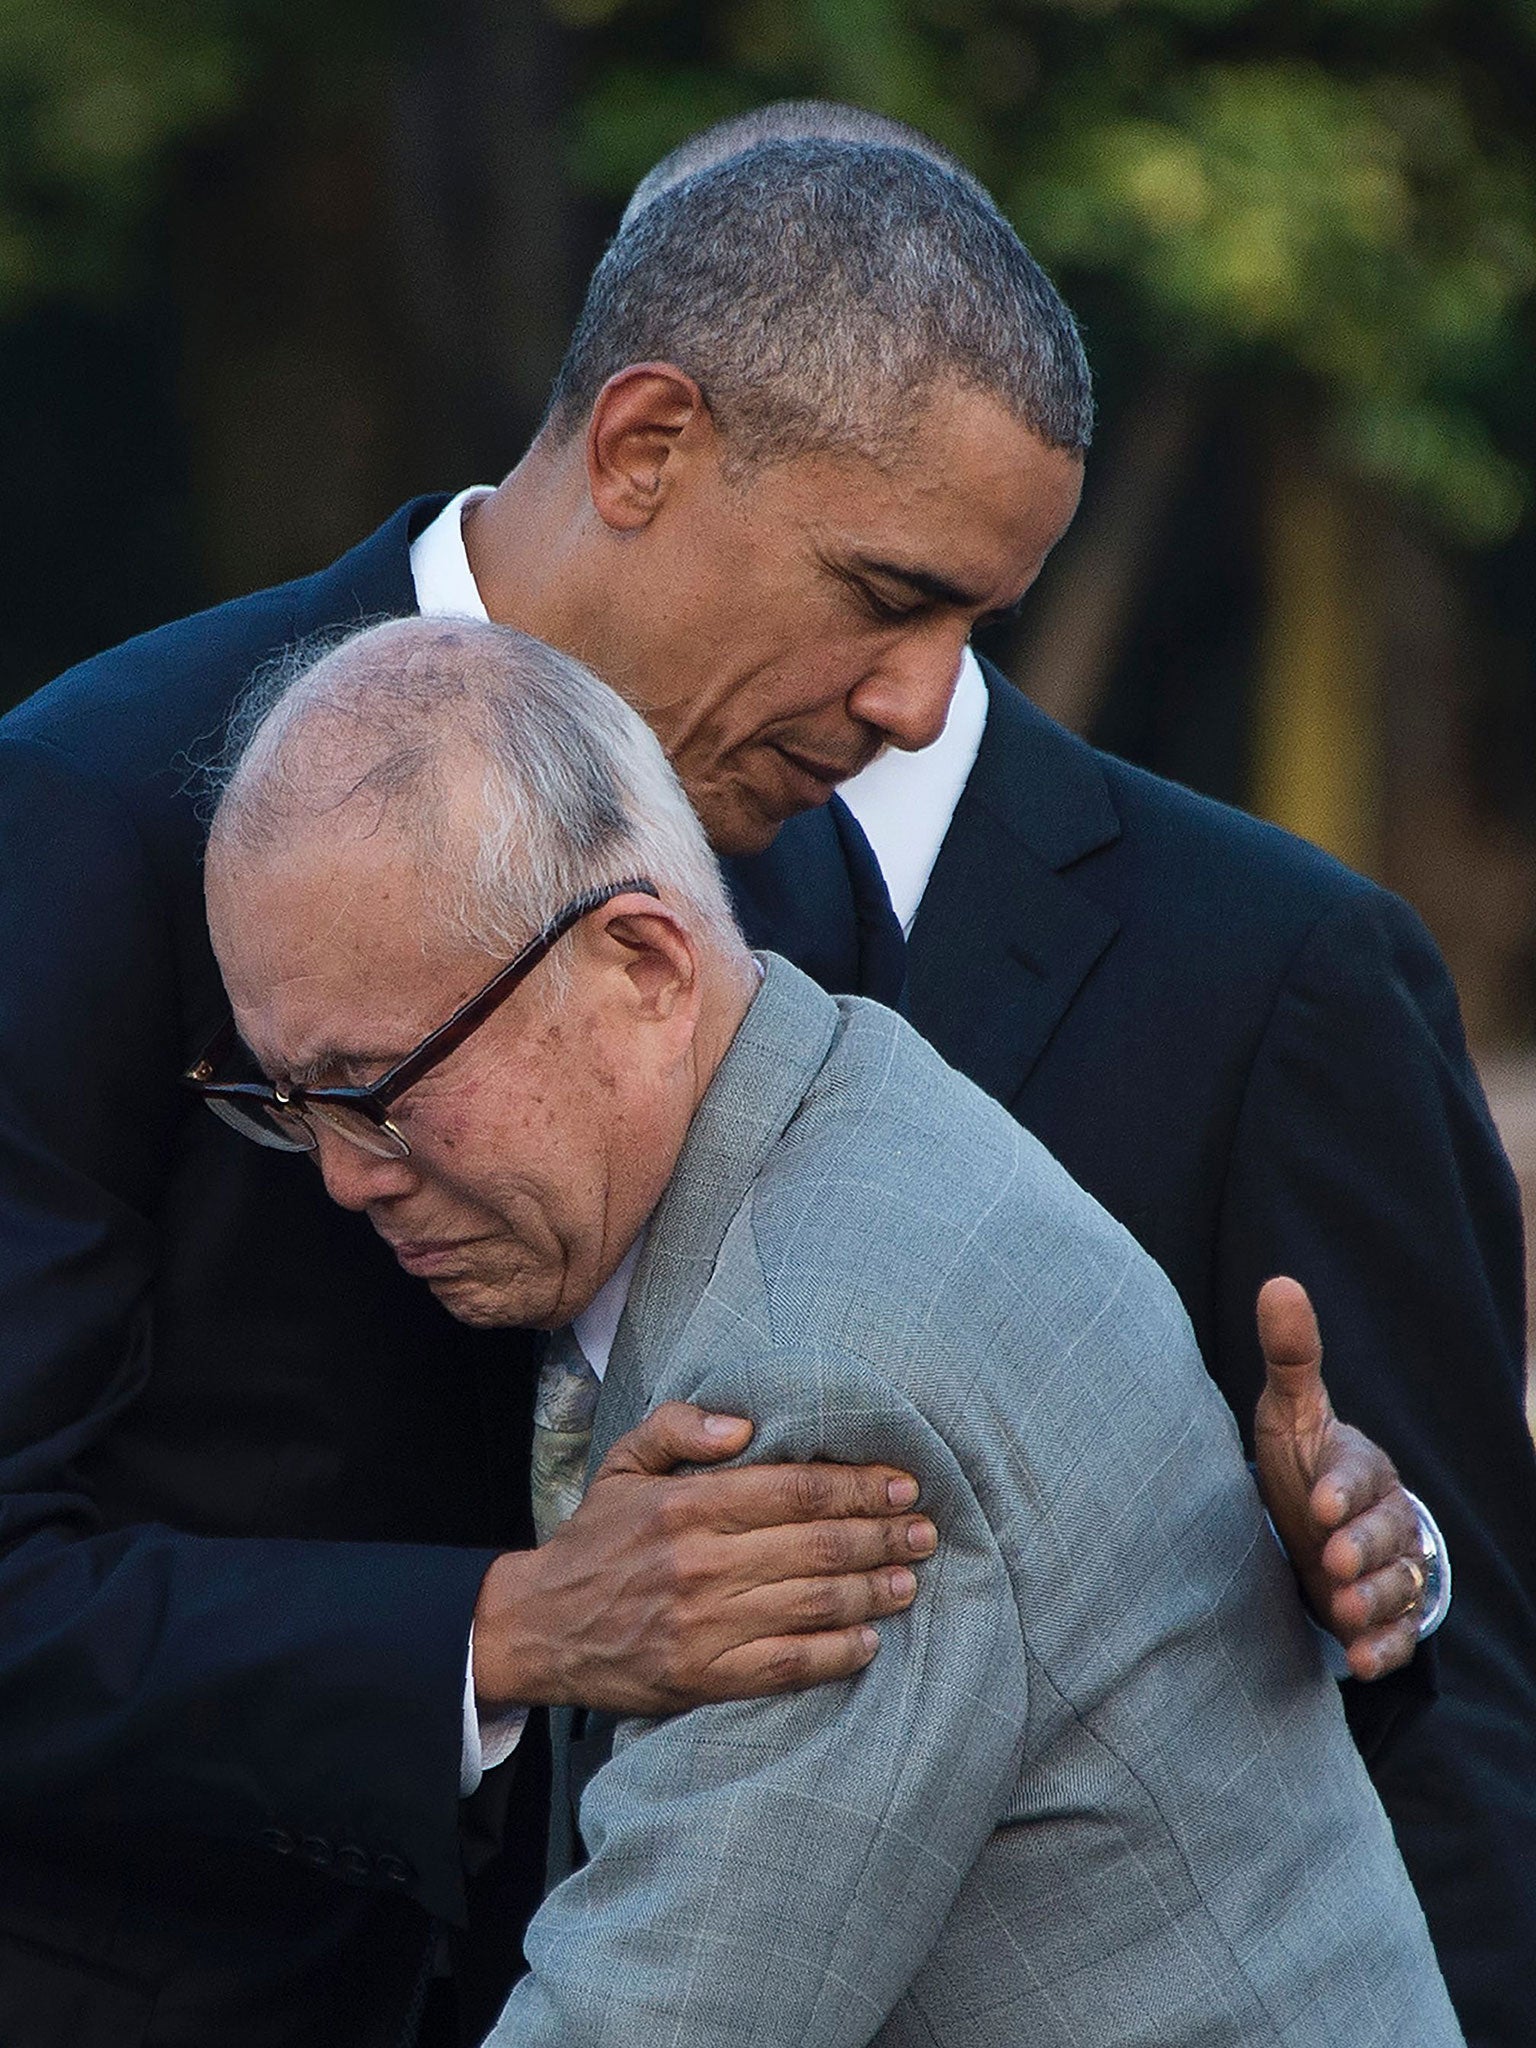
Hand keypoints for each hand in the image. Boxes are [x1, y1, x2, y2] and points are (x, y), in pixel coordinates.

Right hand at [473, 1401, 936, 1714]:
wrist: (537, 1627)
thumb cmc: (594, 1539)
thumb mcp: (623, 1464)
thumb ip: (680, 1426)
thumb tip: (745, 1422)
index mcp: (686, 1503)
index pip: (793, 1489)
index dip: (857, 1485)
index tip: (903, 1484)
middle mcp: (700, 1562)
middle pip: (815, 1545)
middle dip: (881, 1535)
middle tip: (926, 1531)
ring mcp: (703, 1624)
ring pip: (810, 1604)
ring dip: (871, 1592)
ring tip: (909, 1579)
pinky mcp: (702, 1676)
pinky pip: (786, 1666)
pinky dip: (835, 1654)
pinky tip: (869, 1641)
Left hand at [1253, 1277, 1426, 1681]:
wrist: (1319, 1523)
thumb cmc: (1304, 1461)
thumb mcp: (1291, 1411)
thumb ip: (1290, 1356)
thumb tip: (1279, 1283)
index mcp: (1361, 1465)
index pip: (1357, 1474)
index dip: (1342, 1490)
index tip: (1318, 1505)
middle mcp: (1384, 1516)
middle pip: (1389, 1533)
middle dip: (1365, 1549)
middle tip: (1335, 1562)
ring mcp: (1388, 1566)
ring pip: (1398, 1584)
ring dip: (1374, 1601)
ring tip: (1343, 1612)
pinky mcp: (1382, 1611)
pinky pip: (1396, 1632)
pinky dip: (1383, 1646)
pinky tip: (1360, 1659)